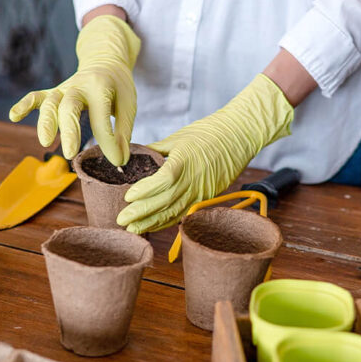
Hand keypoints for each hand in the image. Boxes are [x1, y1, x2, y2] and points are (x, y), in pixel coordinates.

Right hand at [9, 14, 139, 165]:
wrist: (105, 62)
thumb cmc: (118, 88)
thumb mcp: (128, 105)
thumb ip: (123, 133)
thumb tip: (120, 162)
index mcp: (101, 88)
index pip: (102, 119)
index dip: (109, 143)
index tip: (117, 161)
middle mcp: (79, 86)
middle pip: (70, 106)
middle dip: (69, 130)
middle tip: (70, 153)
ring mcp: (63, 89)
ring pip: (50, 102)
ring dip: (45, 122)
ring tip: (45, 142)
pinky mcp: (54, 93)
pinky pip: (37, 97)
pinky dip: (24, 105)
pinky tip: (14, 116)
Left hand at [117, 74, 294, 232]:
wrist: (238, 137)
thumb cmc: (208, 132)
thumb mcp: (178, 137)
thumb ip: (155, 150)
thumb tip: (133, 156)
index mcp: (185, 160)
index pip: (163, 180)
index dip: (145, 191)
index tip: (127, 196)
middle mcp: (193, 180)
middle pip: (166, 201)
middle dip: (142, 214)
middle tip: (121, 221)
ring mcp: (201, 191)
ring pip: (174, 212)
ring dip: (151, 223)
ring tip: (132, 229)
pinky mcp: (206, 198)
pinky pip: (183, 213)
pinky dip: (166, 222)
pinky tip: (152, 226)